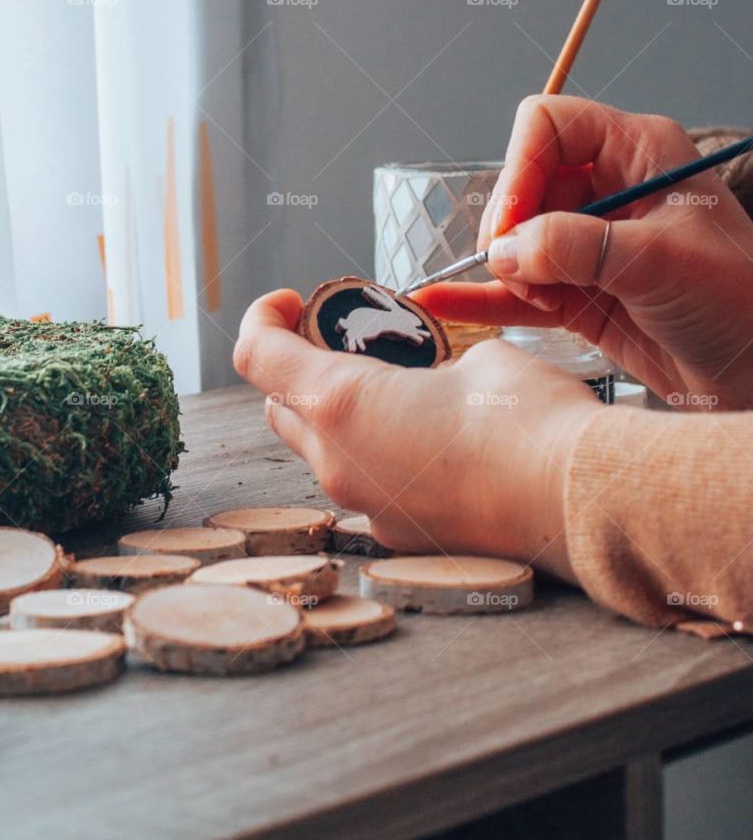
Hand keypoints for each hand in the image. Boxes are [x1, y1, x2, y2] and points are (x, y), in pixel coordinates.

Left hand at [234, 289, 598, 579]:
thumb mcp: (479, 358)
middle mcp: (339, 464)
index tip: (289, 303)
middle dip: (297, 369)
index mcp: (342, 404)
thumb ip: (432, 363)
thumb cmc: (531, 418)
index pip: (256, 355)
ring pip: (322, 454)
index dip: (262, 318)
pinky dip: (379, 457)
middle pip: (280, 408)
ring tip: (396, 392)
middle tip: (345, 343)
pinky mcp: (402, 536)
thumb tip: (437, 377)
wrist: (583, 502)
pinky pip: (367, 487)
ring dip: (339, 418)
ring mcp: (368, 507)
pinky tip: (432, 442)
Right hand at [413, 96, 752, 409]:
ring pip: (514, 238)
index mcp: (638, 153)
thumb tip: (505, 250)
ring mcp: (589, 244)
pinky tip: (441, 299)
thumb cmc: (739, 303)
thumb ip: (577, 247)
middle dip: (513, 227)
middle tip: (524, 269)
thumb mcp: (661, 261)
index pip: (550, 126)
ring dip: (505, 267)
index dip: (521, 167)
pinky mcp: (577, 293)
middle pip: (524, 184)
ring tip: (530, 296)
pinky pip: (514, 286)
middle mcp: (608, 190)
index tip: (514, 224)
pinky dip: (480, 294)